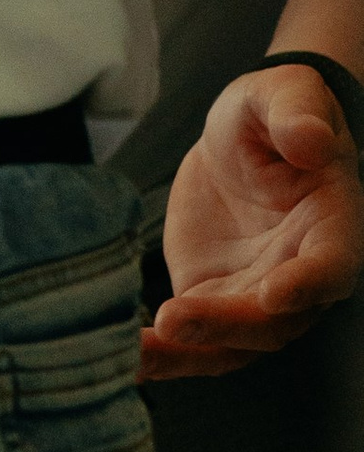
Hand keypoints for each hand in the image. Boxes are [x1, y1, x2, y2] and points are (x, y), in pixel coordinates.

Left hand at [141, 62, 363, 378]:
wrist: (243, 138)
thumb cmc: (275, 112)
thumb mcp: (282, 93)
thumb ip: (296, 112)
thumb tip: (312, 139)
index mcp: (331, 225)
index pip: (331, 265)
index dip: (308, 284)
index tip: (273, 292)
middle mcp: (300, 274)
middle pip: (274, 321)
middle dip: (226, 326)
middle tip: (174, 319)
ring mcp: (254, 295)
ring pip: (229, 345)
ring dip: (184, 354)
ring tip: (133, 355)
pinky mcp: (211, 299)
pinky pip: (190, 339)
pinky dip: (157, 353)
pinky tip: (120, 357)